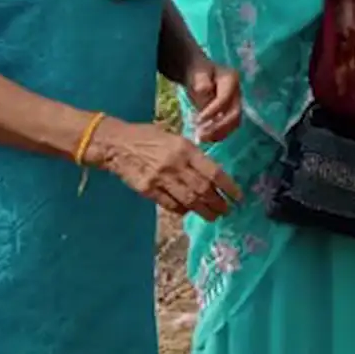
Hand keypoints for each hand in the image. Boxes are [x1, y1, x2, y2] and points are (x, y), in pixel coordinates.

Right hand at [89, 118, 242, 220]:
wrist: (116, 144)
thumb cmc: (148, 137)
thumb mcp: (175, 138)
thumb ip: (192, 155)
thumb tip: (211, 174)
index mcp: (185, 149)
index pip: (213, 171)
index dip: (228, 186)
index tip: (238, 196)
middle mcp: (175, 164)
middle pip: (203, 189)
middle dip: (218, 203)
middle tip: (226, 210)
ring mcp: (161, 179)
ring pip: (189, 200)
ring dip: (204, 210)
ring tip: (213, 216)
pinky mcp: (147, 190)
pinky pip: (170, 204)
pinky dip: (182, 209)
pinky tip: (189, 211)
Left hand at [182, 58, 241, 142]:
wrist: (198, 74)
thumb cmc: (197, 72)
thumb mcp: (197, 74)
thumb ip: (201, 83)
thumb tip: (205, 95)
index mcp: (231, 79)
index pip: (224, 99)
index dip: (212, 111)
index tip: (197, 121)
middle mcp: (238, 92)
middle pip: (234, 113)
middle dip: (219, 126)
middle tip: (201, 135)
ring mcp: (236, 103)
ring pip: (234, 123)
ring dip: (220, 133)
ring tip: (203, 138)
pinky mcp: (231, 113)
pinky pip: (229, 127)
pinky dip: (219, 135)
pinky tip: (206, 138)